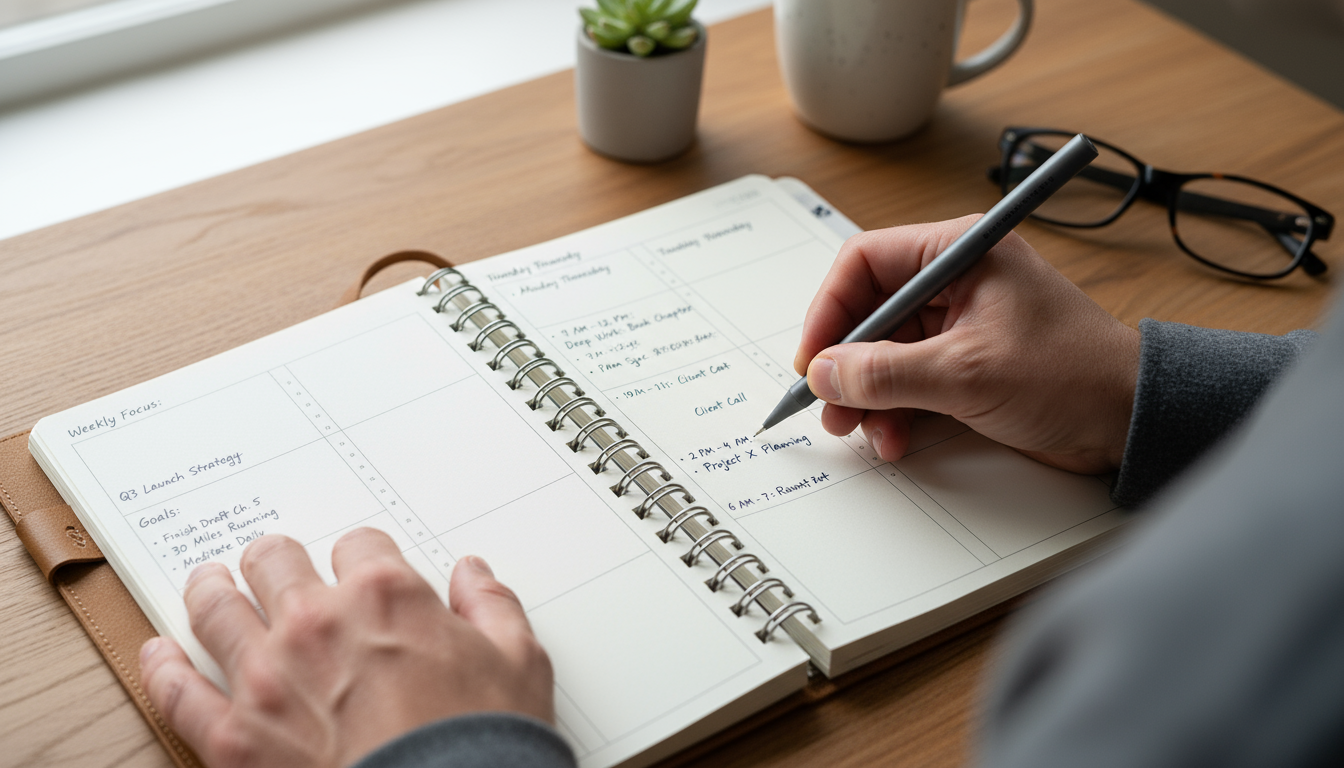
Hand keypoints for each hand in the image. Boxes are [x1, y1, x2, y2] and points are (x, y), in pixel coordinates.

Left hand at [140, 530, 552, 767]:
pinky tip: (158, 653)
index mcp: (385, 596)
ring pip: (215, 607)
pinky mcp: (233, 737)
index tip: (360, 569)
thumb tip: (475, 575)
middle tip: (274, 566)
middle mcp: (316, 623)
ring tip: (209, 583)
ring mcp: (266, 678)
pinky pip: (179, 691)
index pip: (359, 544)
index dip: (361, 555)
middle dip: (277, 559)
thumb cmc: (481, 743)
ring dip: (212, 589)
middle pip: (275, 560)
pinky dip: (162, 668)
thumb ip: (493, 607)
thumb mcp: (519, 662)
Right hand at [795, 216, 1139, 473]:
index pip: (865, 263)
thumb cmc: (1074, 374)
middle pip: (869, 312)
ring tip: (858, 428)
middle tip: (828, 402)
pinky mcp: (966, 364)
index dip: (830, 309)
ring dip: (866, 394)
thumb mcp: (967, 373)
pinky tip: (894, 436)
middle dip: (846, 363)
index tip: (814, 357)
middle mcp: (955, 281)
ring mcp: (960, 324)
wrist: (1131, 419)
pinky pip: (908, 380)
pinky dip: (893, 409)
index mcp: (960, 252)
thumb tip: (826, 373)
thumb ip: (887, 374)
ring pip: (884, 352)